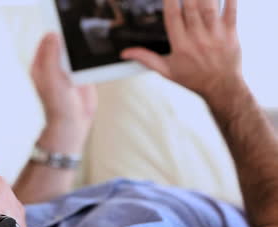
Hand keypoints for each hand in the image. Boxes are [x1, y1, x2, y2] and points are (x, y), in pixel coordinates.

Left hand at [31, 33, 96, 152]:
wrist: (73, 122)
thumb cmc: (57, 103)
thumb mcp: (51, 76)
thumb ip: (51, 55)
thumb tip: (53, 35)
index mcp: (41, 65)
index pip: (47, 40)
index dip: (54, 31)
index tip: (64, 23)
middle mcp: (54, 67)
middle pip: (63, 44)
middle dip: (70, 38)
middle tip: (79, 32)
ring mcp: (68, 72)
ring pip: (76, 52)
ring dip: (82, 49)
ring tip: (88, 44)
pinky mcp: (82, 77)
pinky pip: (87, 63)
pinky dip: (91, 59)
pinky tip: (94, 57)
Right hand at [122, 0, 243, 100]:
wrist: (221, 88)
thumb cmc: (193, 78)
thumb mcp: (166, 71)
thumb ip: (145, 59)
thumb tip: (125, 54)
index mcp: (180, 45)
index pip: (172, 17)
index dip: (169, 1)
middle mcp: (197, 38)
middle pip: (191, 8)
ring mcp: (215, 35)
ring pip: (209, 7)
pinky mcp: (231, 34)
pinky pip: (232, 12)